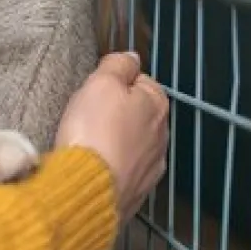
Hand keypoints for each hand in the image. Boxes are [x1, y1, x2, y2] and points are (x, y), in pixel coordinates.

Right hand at [54, 51, 169, 222]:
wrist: (88, 189)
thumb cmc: (94, 130)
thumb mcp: (100, 83)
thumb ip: (118, 65)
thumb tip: (132, 56)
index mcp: (157, 105)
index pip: (141, 80)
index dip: (116, 82)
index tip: (95, 90)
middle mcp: (162, 136)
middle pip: (138, 113)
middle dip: (118, 112)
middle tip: (88, 115)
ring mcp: (152, 167)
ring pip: (134, 143)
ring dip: (118, 141)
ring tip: (89, 143)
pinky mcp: (138, 192)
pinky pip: (125, 170)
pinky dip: (114, 165)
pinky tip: (95, 166)